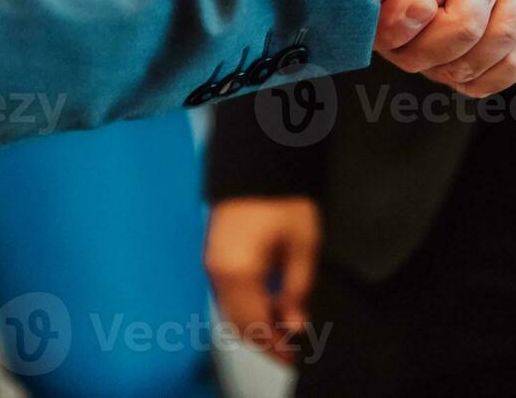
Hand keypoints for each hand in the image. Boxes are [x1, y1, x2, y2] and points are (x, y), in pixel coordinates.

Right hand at [204, 197, 320, 364]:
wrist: (258, 160)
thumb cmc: (281, 197)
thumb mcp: (302, 245)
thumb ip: (298, 289)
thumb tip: (294, 323)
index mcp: (238, 272)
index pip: (254, 325)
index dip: (274, 345)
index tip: (293, 354)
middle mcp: (218, 272)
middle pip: (237, 322)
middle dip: (263, 339)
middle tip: (289, 346)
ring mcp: (212, 262)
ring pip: (229, 310)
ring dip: (254, 323)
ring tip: (283, 324)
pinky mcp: (214, 253)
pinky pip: (226, 293)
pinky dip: (245, 305)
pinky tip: (268, 302)